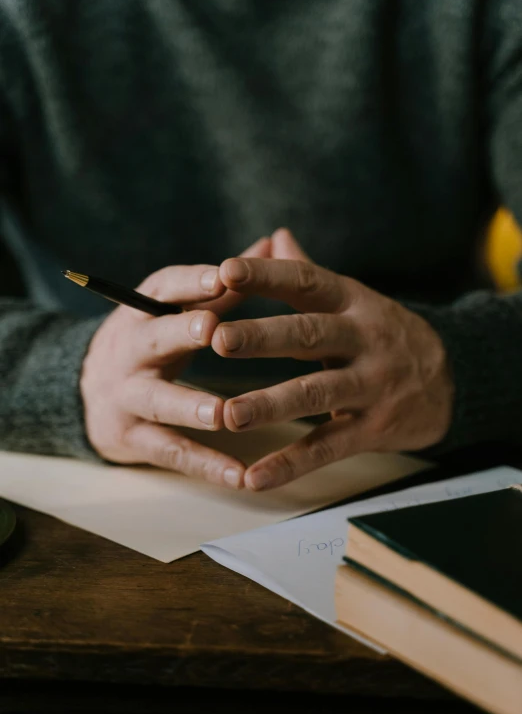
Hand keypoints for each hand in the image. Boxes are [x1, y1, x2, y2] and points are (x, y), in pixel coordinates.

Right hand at [81, 238, 270, 487]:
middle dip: (181, 332)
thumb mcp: (176, 309)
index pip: (164, 287)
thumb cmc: (152, 342)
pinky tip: (239, 475)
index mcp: (144, 311)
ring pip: (160, 401)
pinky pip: (171, 452)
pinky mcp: (133, 438)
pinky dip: (205, 464)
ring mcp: (128, 396)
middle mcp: (131, 350)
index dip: (191, 282)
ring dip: (191, 406)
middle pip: (154, 338)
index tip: (223, 275)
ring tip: (224, 414)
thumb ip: (226, 282)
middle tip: (212, 329)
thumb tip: (274, 240)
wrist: (88, 392)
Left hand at [212, 230, 454, 490]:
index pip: (306, 281)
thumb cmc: (382, 333)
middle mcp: (361, 339)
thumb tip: (274, 236)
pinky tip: (255, 478)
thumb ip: (309, 273)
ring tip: (229, 415)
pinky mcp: (373, 429)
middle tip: (218, 340)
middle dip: (263, 337)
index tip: (224, 271)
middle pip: (309, 336)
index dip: (267, 275)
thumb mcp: (353, 299)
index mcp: (350, 302)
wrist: (451, 378)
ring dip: (271, 405)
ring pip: (316, 395)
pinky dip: (291, 464)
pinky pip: (328, 447)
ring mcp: (370, 386)